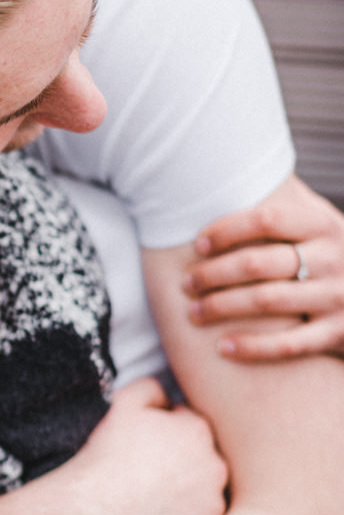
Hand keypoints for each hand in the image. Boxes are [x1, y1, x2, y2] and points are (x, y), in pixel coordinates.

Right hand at [72, 377, 227, 514]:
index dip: (163, 434)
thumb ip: (150, 389)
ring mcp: (210, 509)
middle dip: (177, 465)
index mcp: (198, 432)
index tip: (144, 446)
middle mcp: (215, 469)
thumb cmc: (106, 460)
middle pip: (198, 461)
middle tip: (143, 473)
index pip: (188, 426)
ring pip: (197, 497)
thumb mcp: (123, 405)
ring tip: (142, 500)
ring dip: (178, 496)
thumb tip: (166, 396)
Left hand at [184, 177, 343, 359]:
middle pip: (258, 263)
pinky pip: (287, 344)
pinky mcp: (336, 334)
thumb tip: (244, 167)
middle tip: (186, 283)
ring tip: (193, 312)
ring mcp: (337, 298)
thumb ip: (292, 205)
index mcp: (325, 225)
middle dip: (213, 274)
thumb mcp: (325, 226)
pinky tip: (221, 347)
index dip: (226, 230)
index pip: (267, 220)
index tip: (198, 244)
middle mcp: (334, 259)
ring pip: (267, 301)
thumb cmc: (335, 256)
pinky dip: (250, 346)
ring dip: (221, 307)